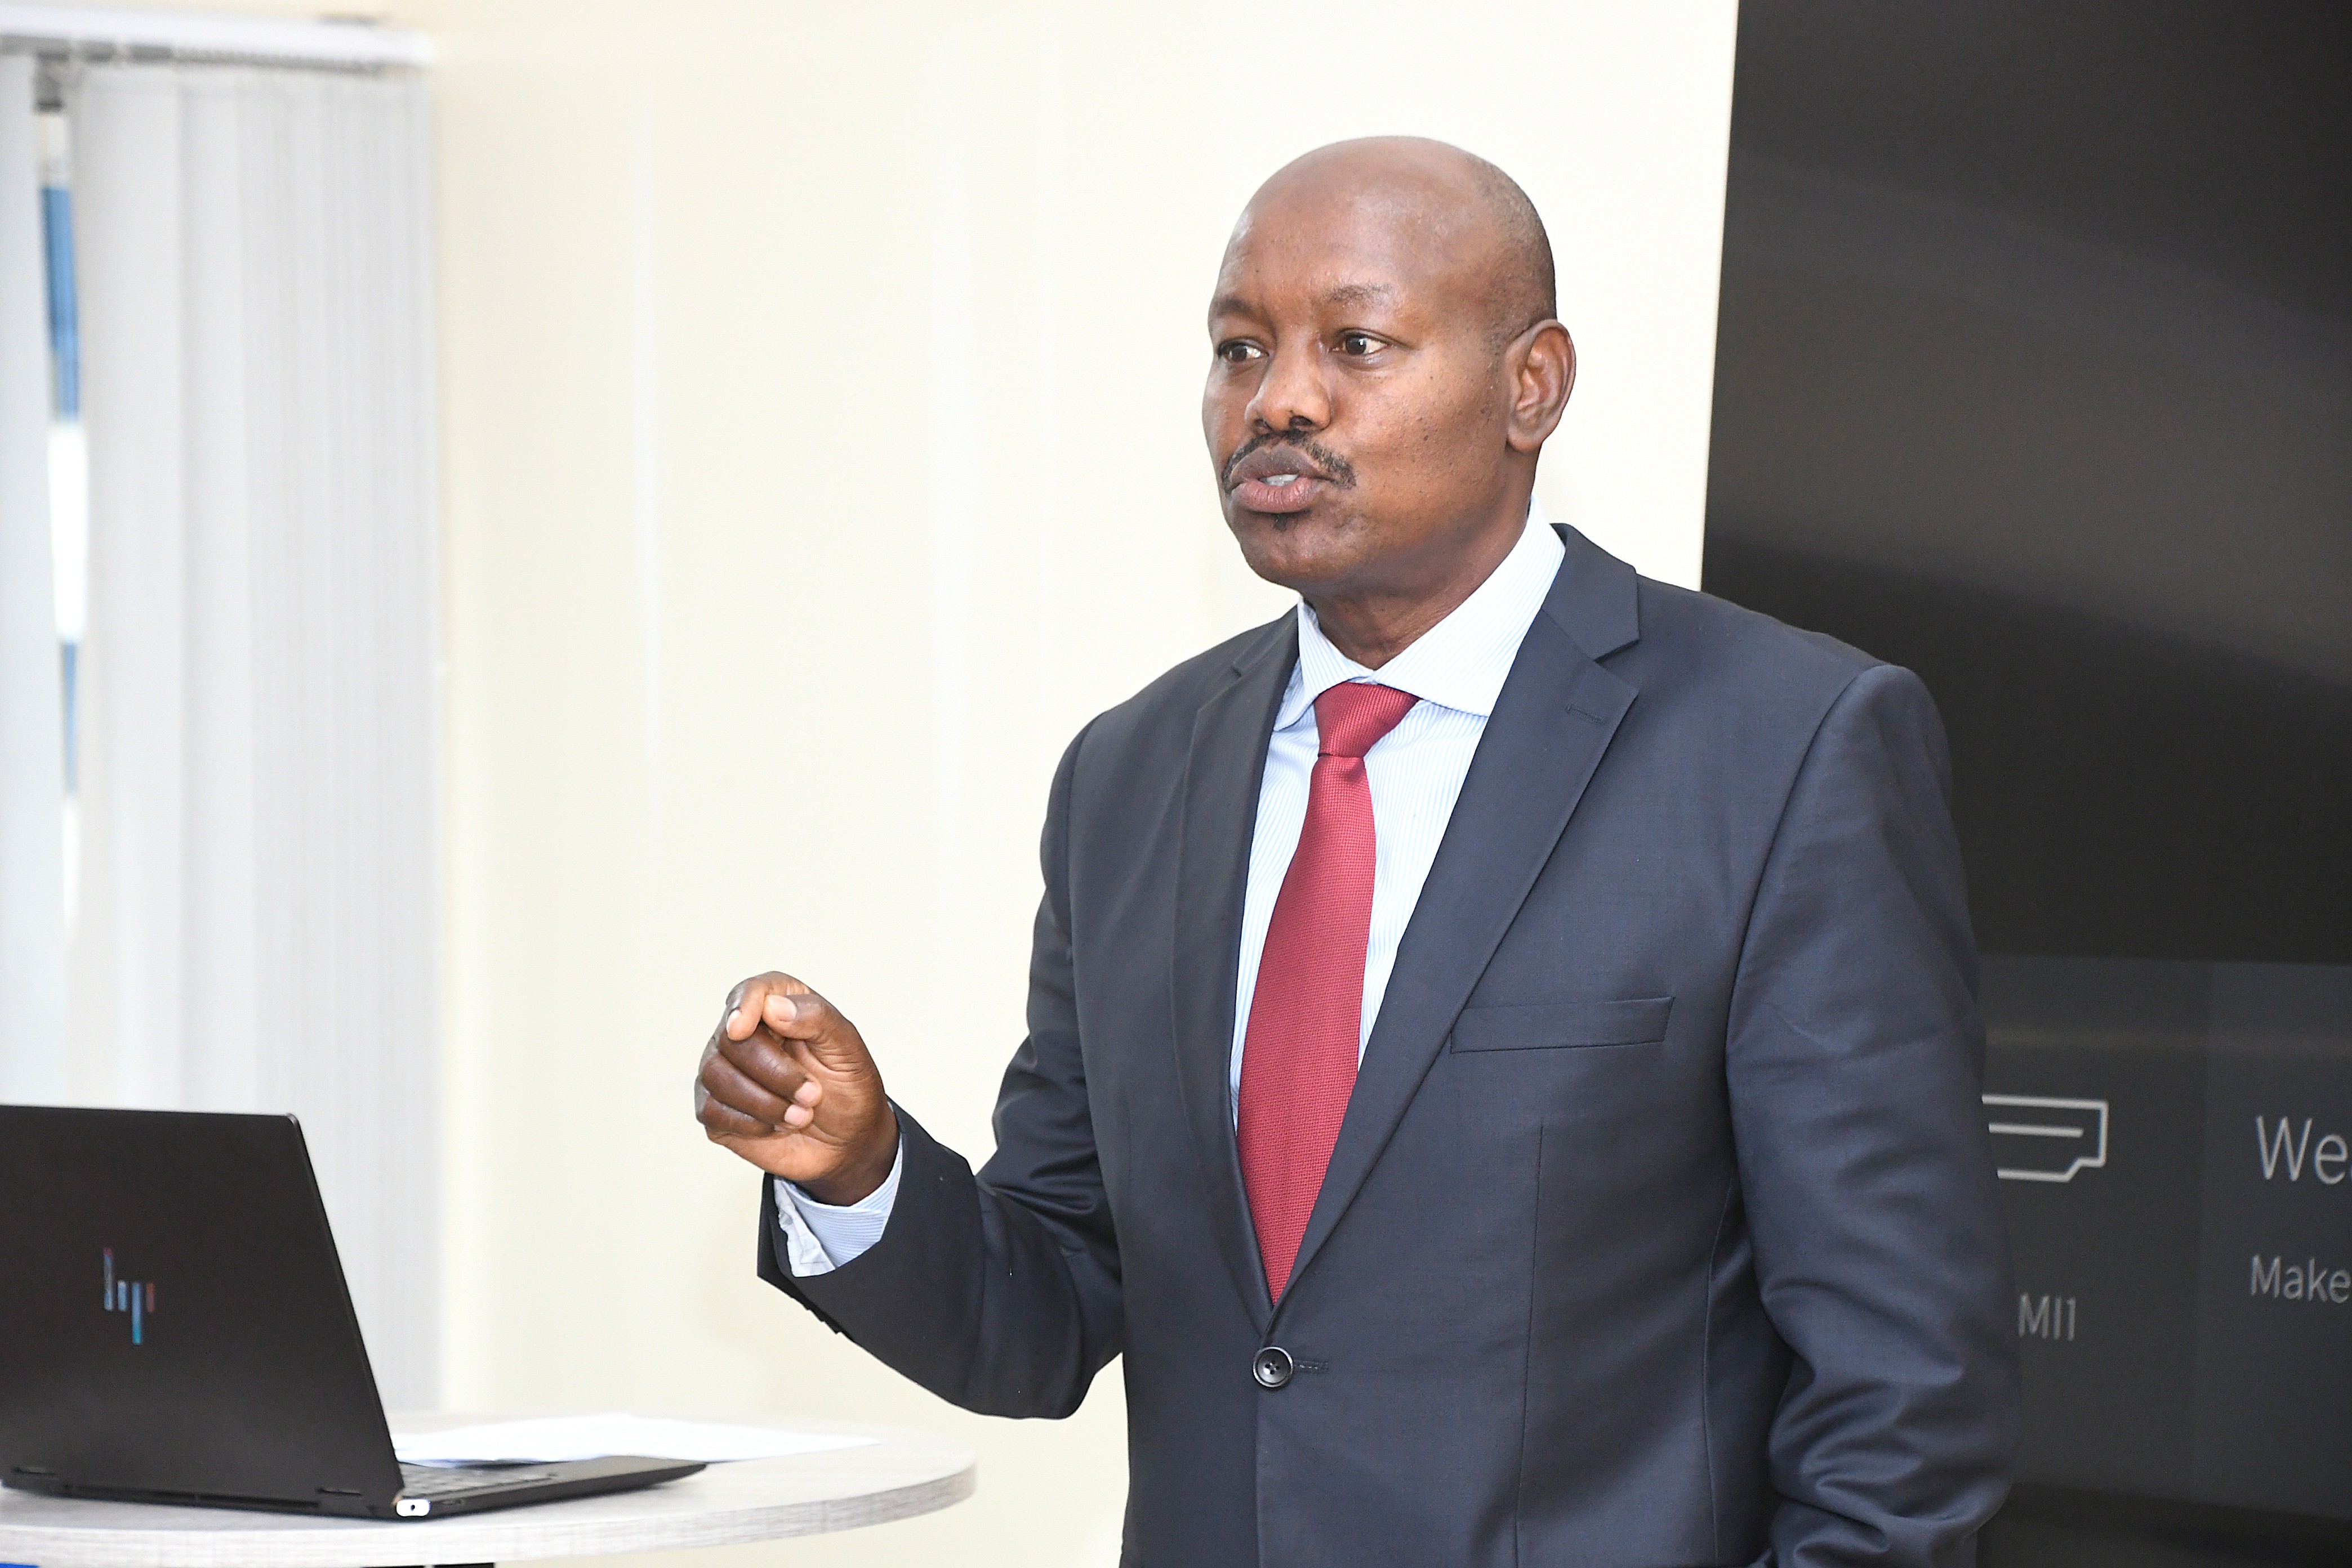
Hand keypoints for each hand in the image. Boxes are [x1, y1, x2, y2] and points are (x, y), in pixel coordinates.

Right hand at [695, 972, 898, 1204]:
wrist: (848, 1140)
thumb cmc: (848, 1087)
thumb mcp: (849, 1049)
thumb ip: (817, 1018)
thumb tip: (772, 1006)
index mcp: (780, 1006)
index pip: (750, 992)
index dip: (742, 1005)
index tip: (742, 1028)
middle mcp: (745, 1033)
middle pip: (731, 1040)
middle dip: (775, 1073)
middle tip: (812, 1096)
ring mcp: (725, 1070)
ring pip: (716, 1075)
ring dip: (764, 1102)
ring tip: (800, 1116)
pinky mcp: (715, 1107)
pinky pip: (711, 1110)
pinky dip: (749, 1123)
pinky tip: (776, 1126)